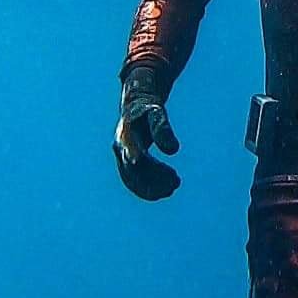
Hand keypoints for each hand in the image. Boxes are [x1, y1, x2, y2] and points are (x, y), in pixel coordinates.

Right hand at [113, 66, 181, 200]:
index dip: (143, 166)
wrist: (135, 106)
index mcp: (125, 136)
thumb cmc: (148, 108)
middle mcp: (120, 149)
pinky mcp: (128, 165)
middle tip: (176, 182)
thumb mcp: (156, 113)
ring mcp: (122, 158)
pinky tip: (166, 191)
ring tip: (174, 187)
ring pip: (133, 180)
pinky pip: (135, 182)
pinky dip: (149, 189)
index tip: (157, 177)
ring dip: (152, 188)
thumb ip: (162, 129)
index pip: (132, 154)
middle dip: (154, 179)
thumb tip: (173, 151)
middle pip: (134, 171)